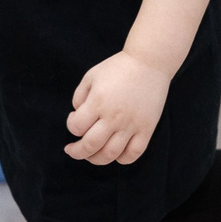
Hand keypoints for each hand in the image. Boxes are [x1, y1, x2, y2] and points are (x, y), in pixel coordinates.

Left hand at [63, 49, 171, 166]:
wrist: (149, 62)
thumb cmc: (118, 68)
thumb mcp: (91, 76)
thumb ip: (79, 96)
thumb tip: (76, 116)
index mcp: (98, 102)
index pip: (76, 127)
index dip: (71, 126)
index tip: (74, 119)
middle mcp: (114, 116)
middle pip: (90, 145)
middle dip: (77, 152)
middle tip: (72, 150)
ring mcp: (131, 125)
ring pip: (110, 154)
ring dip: (96, 159)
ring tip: (91, 155)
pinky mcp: (146, 129)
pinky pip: (133, 154)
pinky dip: (122, 159)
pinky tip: (115, 154)